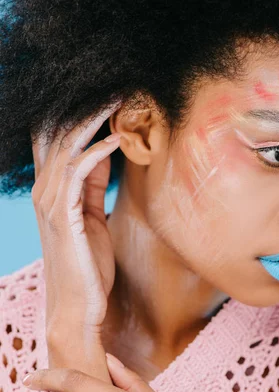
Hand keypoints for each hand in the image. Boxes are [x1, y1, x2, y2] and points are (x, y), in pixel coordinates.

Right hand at [30, 103, 121, 335]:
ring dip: (93, 119)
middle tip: (115, 85)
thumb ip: (92, 185)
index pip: (58, 138)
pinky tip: (117, 138)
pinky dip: (96, 151)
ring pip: (66, 145)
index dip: (79, 113)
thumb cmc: (87, 266)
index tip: (108, 94)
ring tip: (119, 98)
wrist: (77, 306)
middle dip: (85, 106)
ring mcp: (50, 202)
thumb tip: (104, 150)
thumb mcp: (91, 217)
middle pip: (57, 132)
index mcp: (51, 190)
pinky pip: (77, 171)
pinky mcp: (64, 215)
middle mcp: (44, 190)